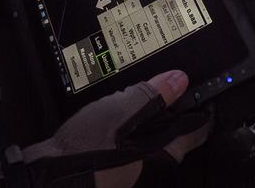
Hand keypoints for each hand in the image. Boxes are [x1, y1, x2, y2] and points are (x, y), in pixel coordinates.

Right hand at [42, 70, 211, 187]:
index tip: (205, 90)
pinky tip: (111, 109)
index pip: (196, 130)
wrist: (49, 175)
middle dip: (170, 107)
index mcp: (161, 151)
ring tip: (137, 89)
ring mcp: (129, 161)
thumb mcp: (120, 112)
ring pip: (146, 133)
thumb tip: (178, 80)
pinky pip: (125, 136)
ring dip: (144, 113)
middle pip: (171, 131)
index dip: (202, 108)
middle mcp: (149, 160)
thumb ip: (150, 96)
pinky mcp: (109, 159)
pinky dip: (124, 121)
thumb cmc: (87, 151)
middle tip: (167, 80)